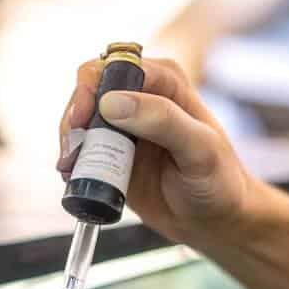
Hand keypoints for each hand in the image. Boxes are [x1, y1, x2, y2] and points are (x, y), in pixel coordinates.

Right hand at [58, 56, 253, 245]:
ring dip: (70, 140)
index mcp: (166, 82)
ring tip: (69, 168)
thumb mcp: (199, 150)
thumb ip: (162, 120)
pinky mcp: (113, 152)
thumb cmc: (219, 182)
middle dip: (74, 116)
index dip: (92, 88)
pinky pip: (83, 147)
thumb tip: (112, 102)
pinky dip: (73, 159)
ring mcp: (125, 124)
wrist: (215, 221)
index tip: (83, 120)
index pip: (117, 66)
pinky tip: (73, 176)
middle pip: (90, 88)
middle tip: (72, 150)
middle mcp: (142, 96)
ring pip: (81, 117)